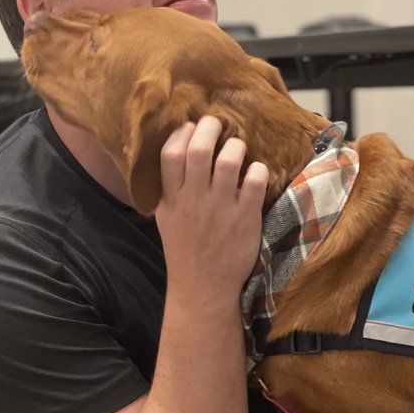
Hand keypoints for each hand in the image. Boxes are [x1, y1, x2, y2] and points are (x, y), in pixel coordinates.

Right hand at [155, 115, 268, 308]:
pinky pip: (254, 181)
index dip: (181, 133)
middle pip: (199, 149)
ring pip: (228, 160)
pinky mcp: (245, 218)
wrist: (203, 287)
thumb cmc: (185, 249)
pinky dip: (257, 169)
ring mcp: (220, 208)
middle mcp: (194, 199)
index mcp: (172, 198)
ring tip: (237, 147)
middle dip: (210, 128)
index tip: (190, 127)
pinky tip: (256, 172)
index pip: (170, 153)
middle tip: (218, 124)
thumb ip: (164, 185)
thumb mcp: (165, 216)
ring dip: (235, 146)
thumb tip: (156, 149)